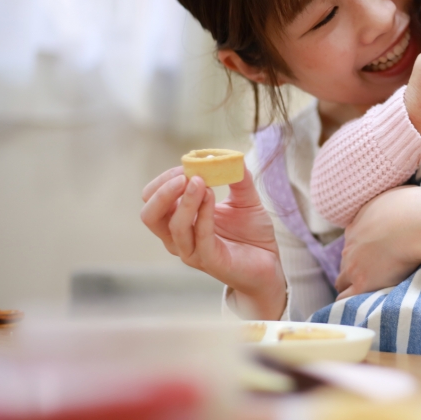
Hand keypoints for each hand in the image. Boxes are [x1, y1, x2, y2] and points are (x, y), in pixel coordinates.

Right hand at [140, 166, 286, 318]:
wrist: (270, 263)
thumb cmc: (252, 233)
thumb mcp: (246, 198)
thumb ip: (238, 177)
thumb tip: (230, 156)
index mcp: (179, 220)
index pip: (153, 198)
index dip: (166, 179)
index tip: (188, 165)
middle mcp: (179, 238)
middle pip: (150, 214)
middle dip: (163, 191)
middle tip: (185, 175)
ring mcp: (193, 251)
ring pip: (173, 226)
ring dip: (185, 200)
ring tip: (201, 181)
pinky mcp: (210, 261)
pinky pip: (200, 236)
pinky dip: (203, 213)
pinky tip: (212, 195)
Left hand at [335, 186, 420, 299]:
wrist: (416, 224)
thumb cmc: (414, 208)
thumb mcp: (396, 197)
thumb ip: (391, 206)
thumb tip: (400, 205)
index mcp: (357, 225)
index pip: (353, 242)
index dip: (363, 250)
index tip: (376, 254)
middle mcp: (350, 245)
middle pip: (346, 262)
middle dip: (355, 268)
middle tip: (375, 274)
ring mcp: (354, 265)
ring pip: (341, 281)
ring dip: (351, 286)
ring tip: (368, 293)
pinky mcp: (362, 283)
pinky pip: (345, 298)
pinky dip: (349, 302)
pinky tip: (360, 305)